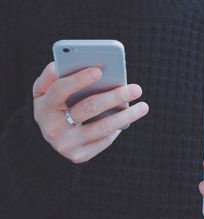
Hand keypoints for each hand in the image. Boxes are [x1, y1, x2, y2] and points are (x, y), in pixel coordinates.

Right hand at [33, 62, 148, 162]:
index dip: (78, 80)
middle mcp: (52, 129)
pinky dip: (118, 127)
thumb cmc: (52, 106)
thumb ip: (52, 75)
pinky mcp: (80, 156)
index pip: (60, 90)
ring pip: (102, 128)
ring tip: (143, 106)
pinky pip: (104, 140)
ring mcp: (67, 144)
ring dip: (126, 116)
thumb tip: (72, 62)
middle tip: (136, 89)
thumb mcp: (43, 90)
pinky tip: (128, 117)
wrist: (48, 139)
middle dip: (114, 97)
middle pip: (88, 109)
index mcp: (43, 107)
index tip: (99, 70)